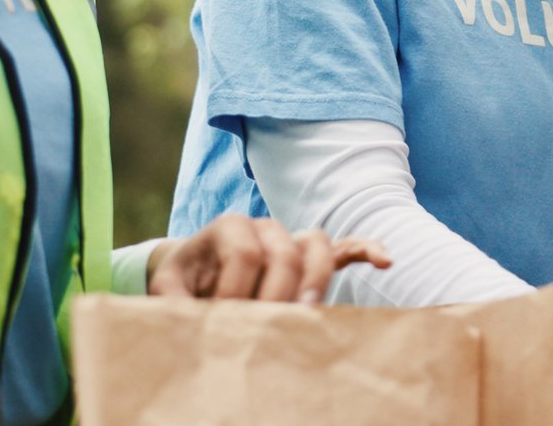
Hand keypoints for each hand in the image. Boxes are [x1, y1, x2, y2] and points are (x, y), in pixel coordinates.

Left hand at [147, 214, 391, 301]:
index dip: (237, 287)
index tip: (227, 319)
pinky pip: (344, 248)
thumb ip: (171, 297)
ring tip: (307, 310)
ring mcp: (290, 240)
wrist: (197, 272)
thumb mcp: (167, 286)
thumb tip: (181, 315)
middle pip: (285, 249)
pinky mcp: (310, 259)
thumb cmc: (183, 282)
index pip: (245, 251)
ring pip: (316, 245)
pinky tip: (384, 262)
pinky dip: (364, 251)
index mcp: (229, 227)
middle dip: (277, 291)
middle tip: (267, 325)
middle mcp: (264, 227)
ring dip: (316, 278)